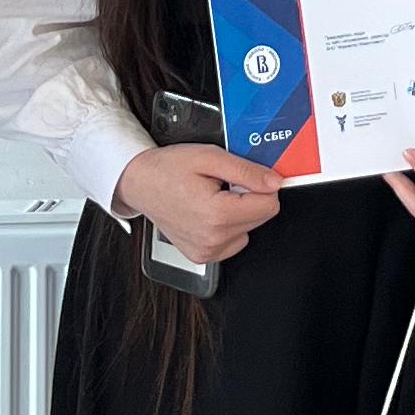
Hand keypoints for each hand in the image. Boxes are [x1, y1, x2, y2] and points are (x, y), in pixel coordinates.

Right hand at [117, 144, 279, 266]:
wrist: (140, 184)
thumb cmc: (168, 169)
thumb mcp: (210, 157)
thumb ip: (247, 171)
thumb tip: (275, 182)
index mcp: (217, 215)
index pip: (270, 205)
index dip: (261, 185)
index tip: (244, 176)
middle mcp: (213, 239)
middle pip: (262, 218)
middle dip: (249, 197)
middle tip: (223, 184)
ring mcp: (207, 252)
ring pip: (249, 229)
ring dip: (238, 212)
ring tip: (213, 197)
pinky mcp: (203, 257)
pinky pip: (234, 241)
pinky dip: (227, 225)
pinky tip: (208, 211)